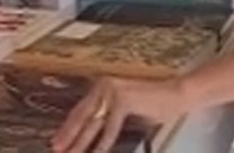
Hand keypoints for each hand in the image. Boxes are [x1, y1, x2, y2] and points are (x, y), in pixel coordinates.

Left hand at [53, 77, 185, 152]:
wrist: (177, 94)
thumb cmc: (154, 104)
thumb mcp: (124, 111)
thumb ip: (107, 118)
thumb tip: (91, 134)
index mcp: (101, 87)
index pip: (80, 110)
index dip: (68, 128)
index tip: (57, 142)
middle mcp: (103, 86)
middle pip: (81, 116)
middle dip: (68, 136)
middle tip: (56, 150)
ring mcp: (112, 90)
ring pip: (92, 124)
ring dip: (81, 143)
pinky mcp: (123, 99)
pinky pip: (110, 128)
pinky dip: (103, 144)